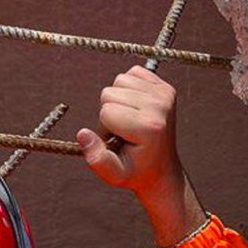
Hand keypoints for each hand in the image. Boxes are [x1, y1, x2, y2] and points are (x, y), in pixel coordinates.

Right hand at [78, 66, 206, 246]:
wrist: (161, 170)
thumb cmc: (135, 172)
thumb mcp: (113, 174)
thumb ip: (96, 157)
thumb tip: (82, 133)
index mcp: (149, 127)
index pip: (106, 111)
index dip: (104, 128)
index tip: (117, 142)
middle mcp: (160, 106)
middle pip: (109, 93)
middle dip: (109, 112)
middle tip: (124, 132)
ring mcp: (165, 95)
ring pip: (119, 80)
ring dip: (118, 99)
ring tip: (129, 120)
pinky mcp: (166, 87)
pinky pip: (133, 73)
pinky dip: (129, 88)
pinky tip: (136, 108)